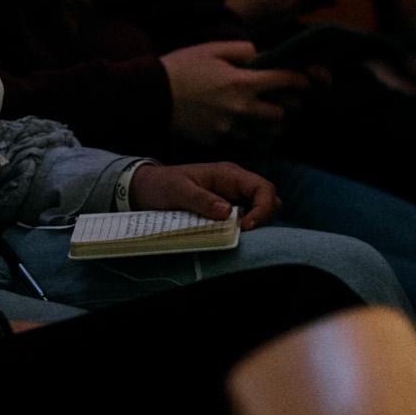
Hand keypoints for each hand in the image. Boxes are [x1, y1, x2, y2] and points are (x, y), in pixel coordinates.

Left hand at [130, 159, 279, 230]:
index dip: (263, 208)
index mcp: (229, 175)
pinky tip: (226, 239)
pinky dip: (240, 233)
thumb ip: (200, 199)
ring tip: (233, 238)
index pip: (263, 188)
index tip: (245, 226)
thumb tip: (227, 212)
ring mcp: (232, 201)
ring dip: (253, 227)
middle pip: (269, 201)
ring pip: (259, 214)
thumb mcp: (177, 190)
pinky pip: (242, 223)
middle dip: (263, 218)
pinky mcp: (225, 215)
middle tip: (241, 234)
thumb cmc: (161, 185)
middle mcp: (235, 187)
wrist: (146, 190)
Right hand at [161, 39, 308, 143]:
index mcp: (242, 82)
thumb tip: (261, 55)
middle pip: (283, 113)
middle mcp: (241, 109)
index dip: (302, 79)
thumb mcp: (212, 49)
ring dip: (272, 124)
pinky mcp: (217, 141)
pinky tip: (248, 126)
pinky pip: (245, 143)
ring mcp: (229, 129)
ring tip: (268, 114)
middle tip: (285, 97)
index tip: (305, 79)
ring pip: (268, 133)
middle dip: (289, 104)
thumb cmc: (181, 68)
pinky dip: (252, 136)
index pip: (287, 81)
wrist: (150, 96)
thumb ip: (243, 50)